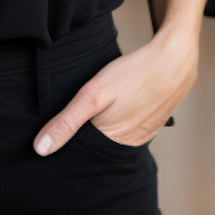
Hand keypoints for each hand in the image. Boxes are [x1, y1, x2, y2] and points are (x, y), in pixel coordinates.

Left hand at [32, 25, 198, 154]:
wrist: (174, 60)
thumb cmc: (133, 75)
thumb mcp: (92, 94)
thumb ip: (67, 122)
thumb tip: (40, 149)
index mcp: (112, 144)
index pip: (83, 155)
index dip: (68, 146)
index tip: (53, 137)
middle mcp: (129, 145)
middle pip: (98, 147)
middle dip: (84, 137)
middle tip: (76, 116)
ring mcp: (143, 135)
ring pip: (114, 137)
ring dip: (102, 128)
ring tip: (95, 111)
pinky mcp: (151, 123)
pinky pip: (128, 128)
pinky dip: (119, 120)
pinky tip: (117, 105)